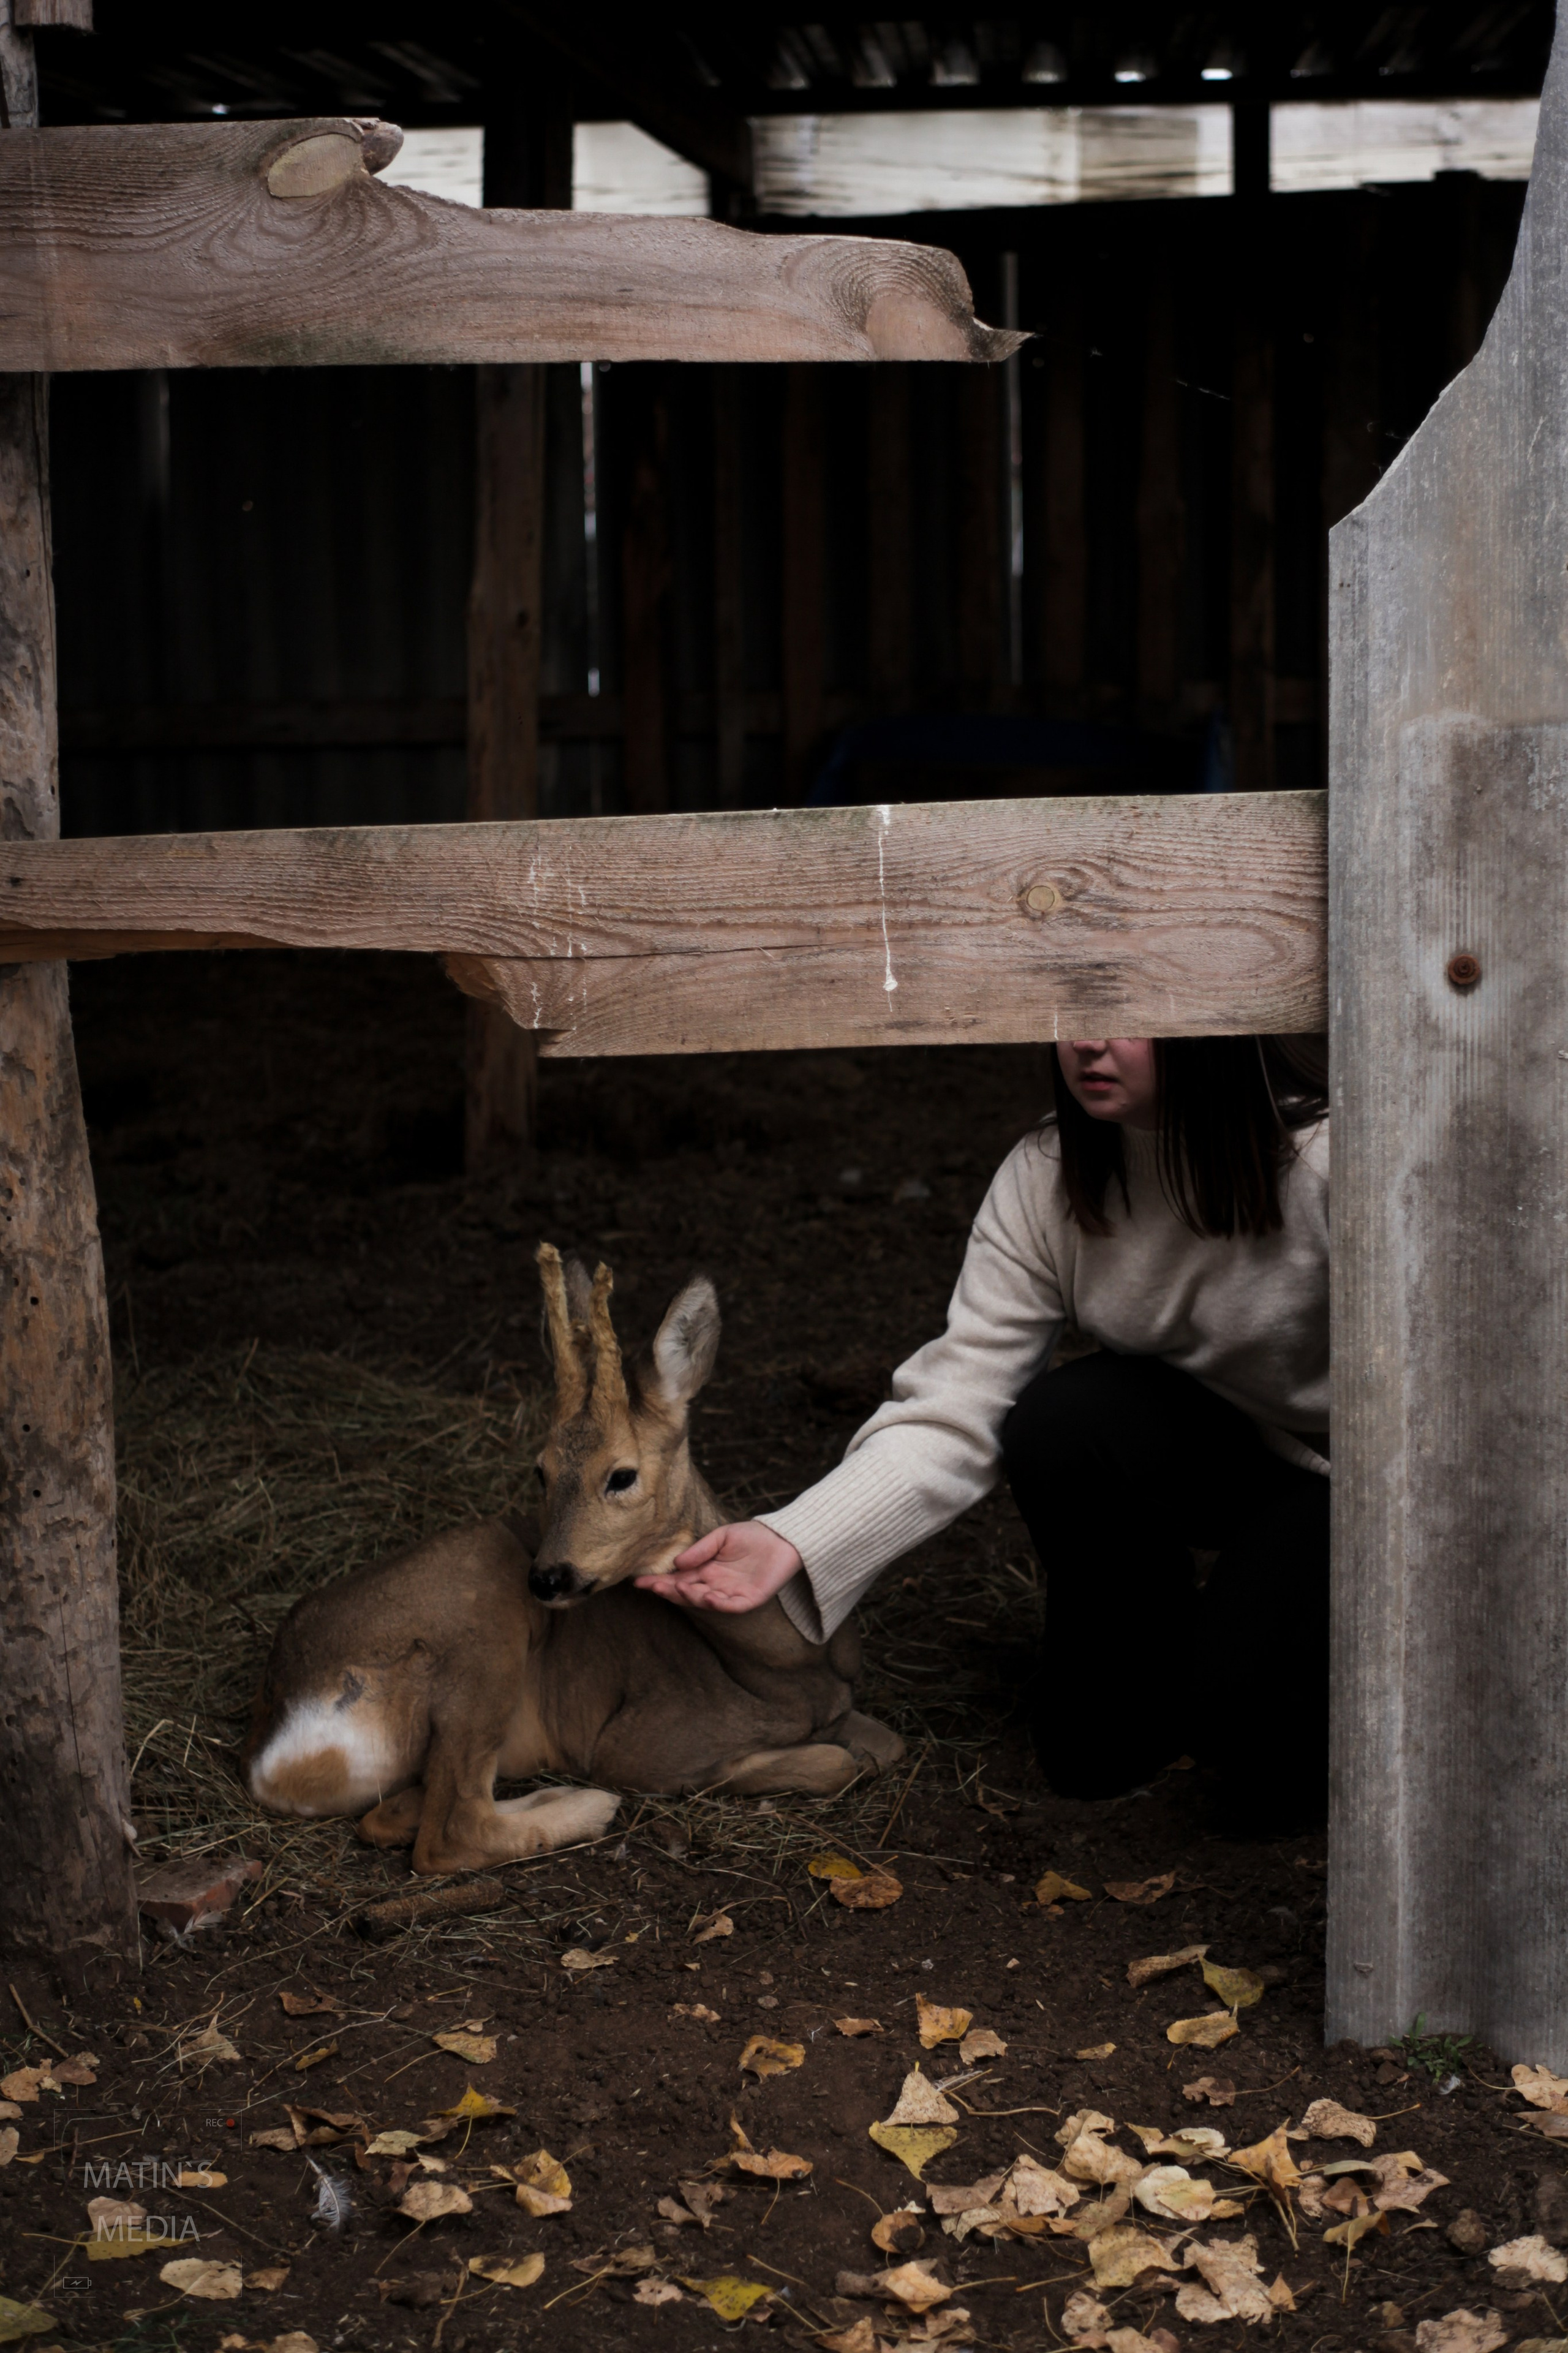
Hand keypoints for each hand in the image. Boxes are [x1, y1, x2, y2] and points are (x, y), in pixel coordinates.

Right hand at [635, 1522, 802, 1612]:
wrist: (783, 1539)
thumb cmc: (752, 1536)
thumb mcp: (721, 1537)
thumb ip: (701, 1549)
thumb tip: (677, 1563)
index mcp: (706, 1571)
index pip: (678, 1579)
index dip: (660, 1581)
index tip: (639, 1581)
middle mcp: (715, 1585)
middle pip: (686, 1592)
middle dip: (668, 1590)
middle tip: (651, 1587)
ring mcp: (731, 1594)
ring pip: (705, 1600)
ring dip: (690, 1597)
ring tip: (676, 1588)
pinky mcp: (748, 1600)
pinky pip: (730, 1605)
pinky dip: (717, 1603)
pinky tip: (705, 1597)